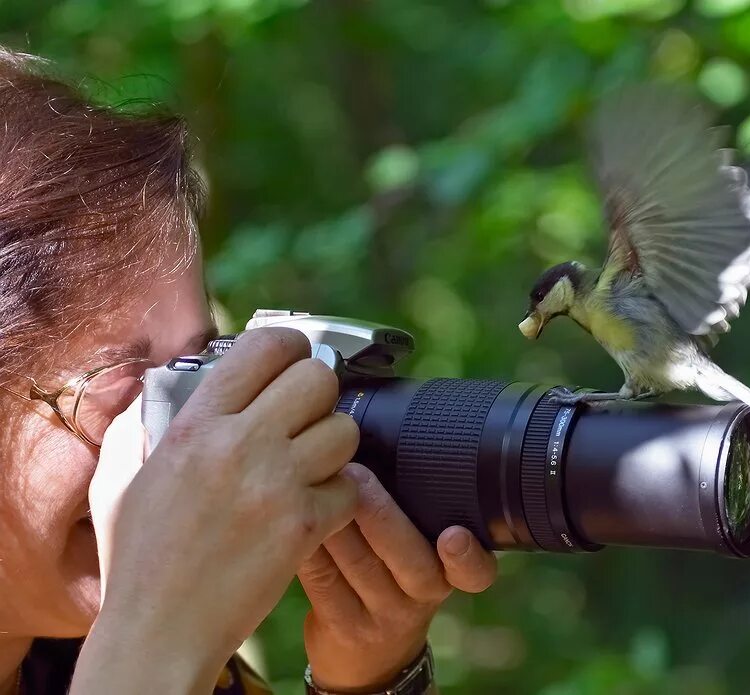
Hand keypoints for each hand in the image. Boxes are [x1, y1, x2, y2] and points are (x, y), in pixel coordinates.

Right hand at [75, 328, 359, 692]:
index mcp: (195, 425)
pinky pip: (350, 488)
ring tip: (310, 467)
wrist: (159, 631)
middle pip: (318, 377)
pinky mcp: (303, 526)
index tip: (293, 360)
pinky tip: (312, 511)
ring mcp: (275, 484)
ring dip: (334, 447)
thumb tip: (159, 387)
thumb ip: (141, 424)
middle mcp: (238, 444)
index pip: (265, 346)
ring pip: (345, 430)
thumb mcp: (122, 479)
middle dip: (320, 393)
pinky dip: (339, 499)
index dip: (290, 346)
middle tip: (306, 417)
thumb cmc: (138, 559)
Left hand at [298, 462, 496, 692]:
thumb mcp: (418, 553)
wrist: (369, 657)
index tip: (453, 537)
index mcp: (450, 571)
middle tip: (355, 473)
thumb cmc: (392, 577)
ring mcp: (383, 616)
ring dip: (336, 519)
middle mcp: (424, 595)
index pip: (475, 570)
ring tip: (317, 481)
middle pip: (409, 559)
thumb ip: (412, 508)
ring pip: (359, 565)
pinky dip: (309, 541)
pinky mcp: (342, 626)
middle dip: (381, 513)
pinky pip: (322, 578)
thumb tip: (372, 438)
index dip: (467, 555)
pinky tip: (293, 513)